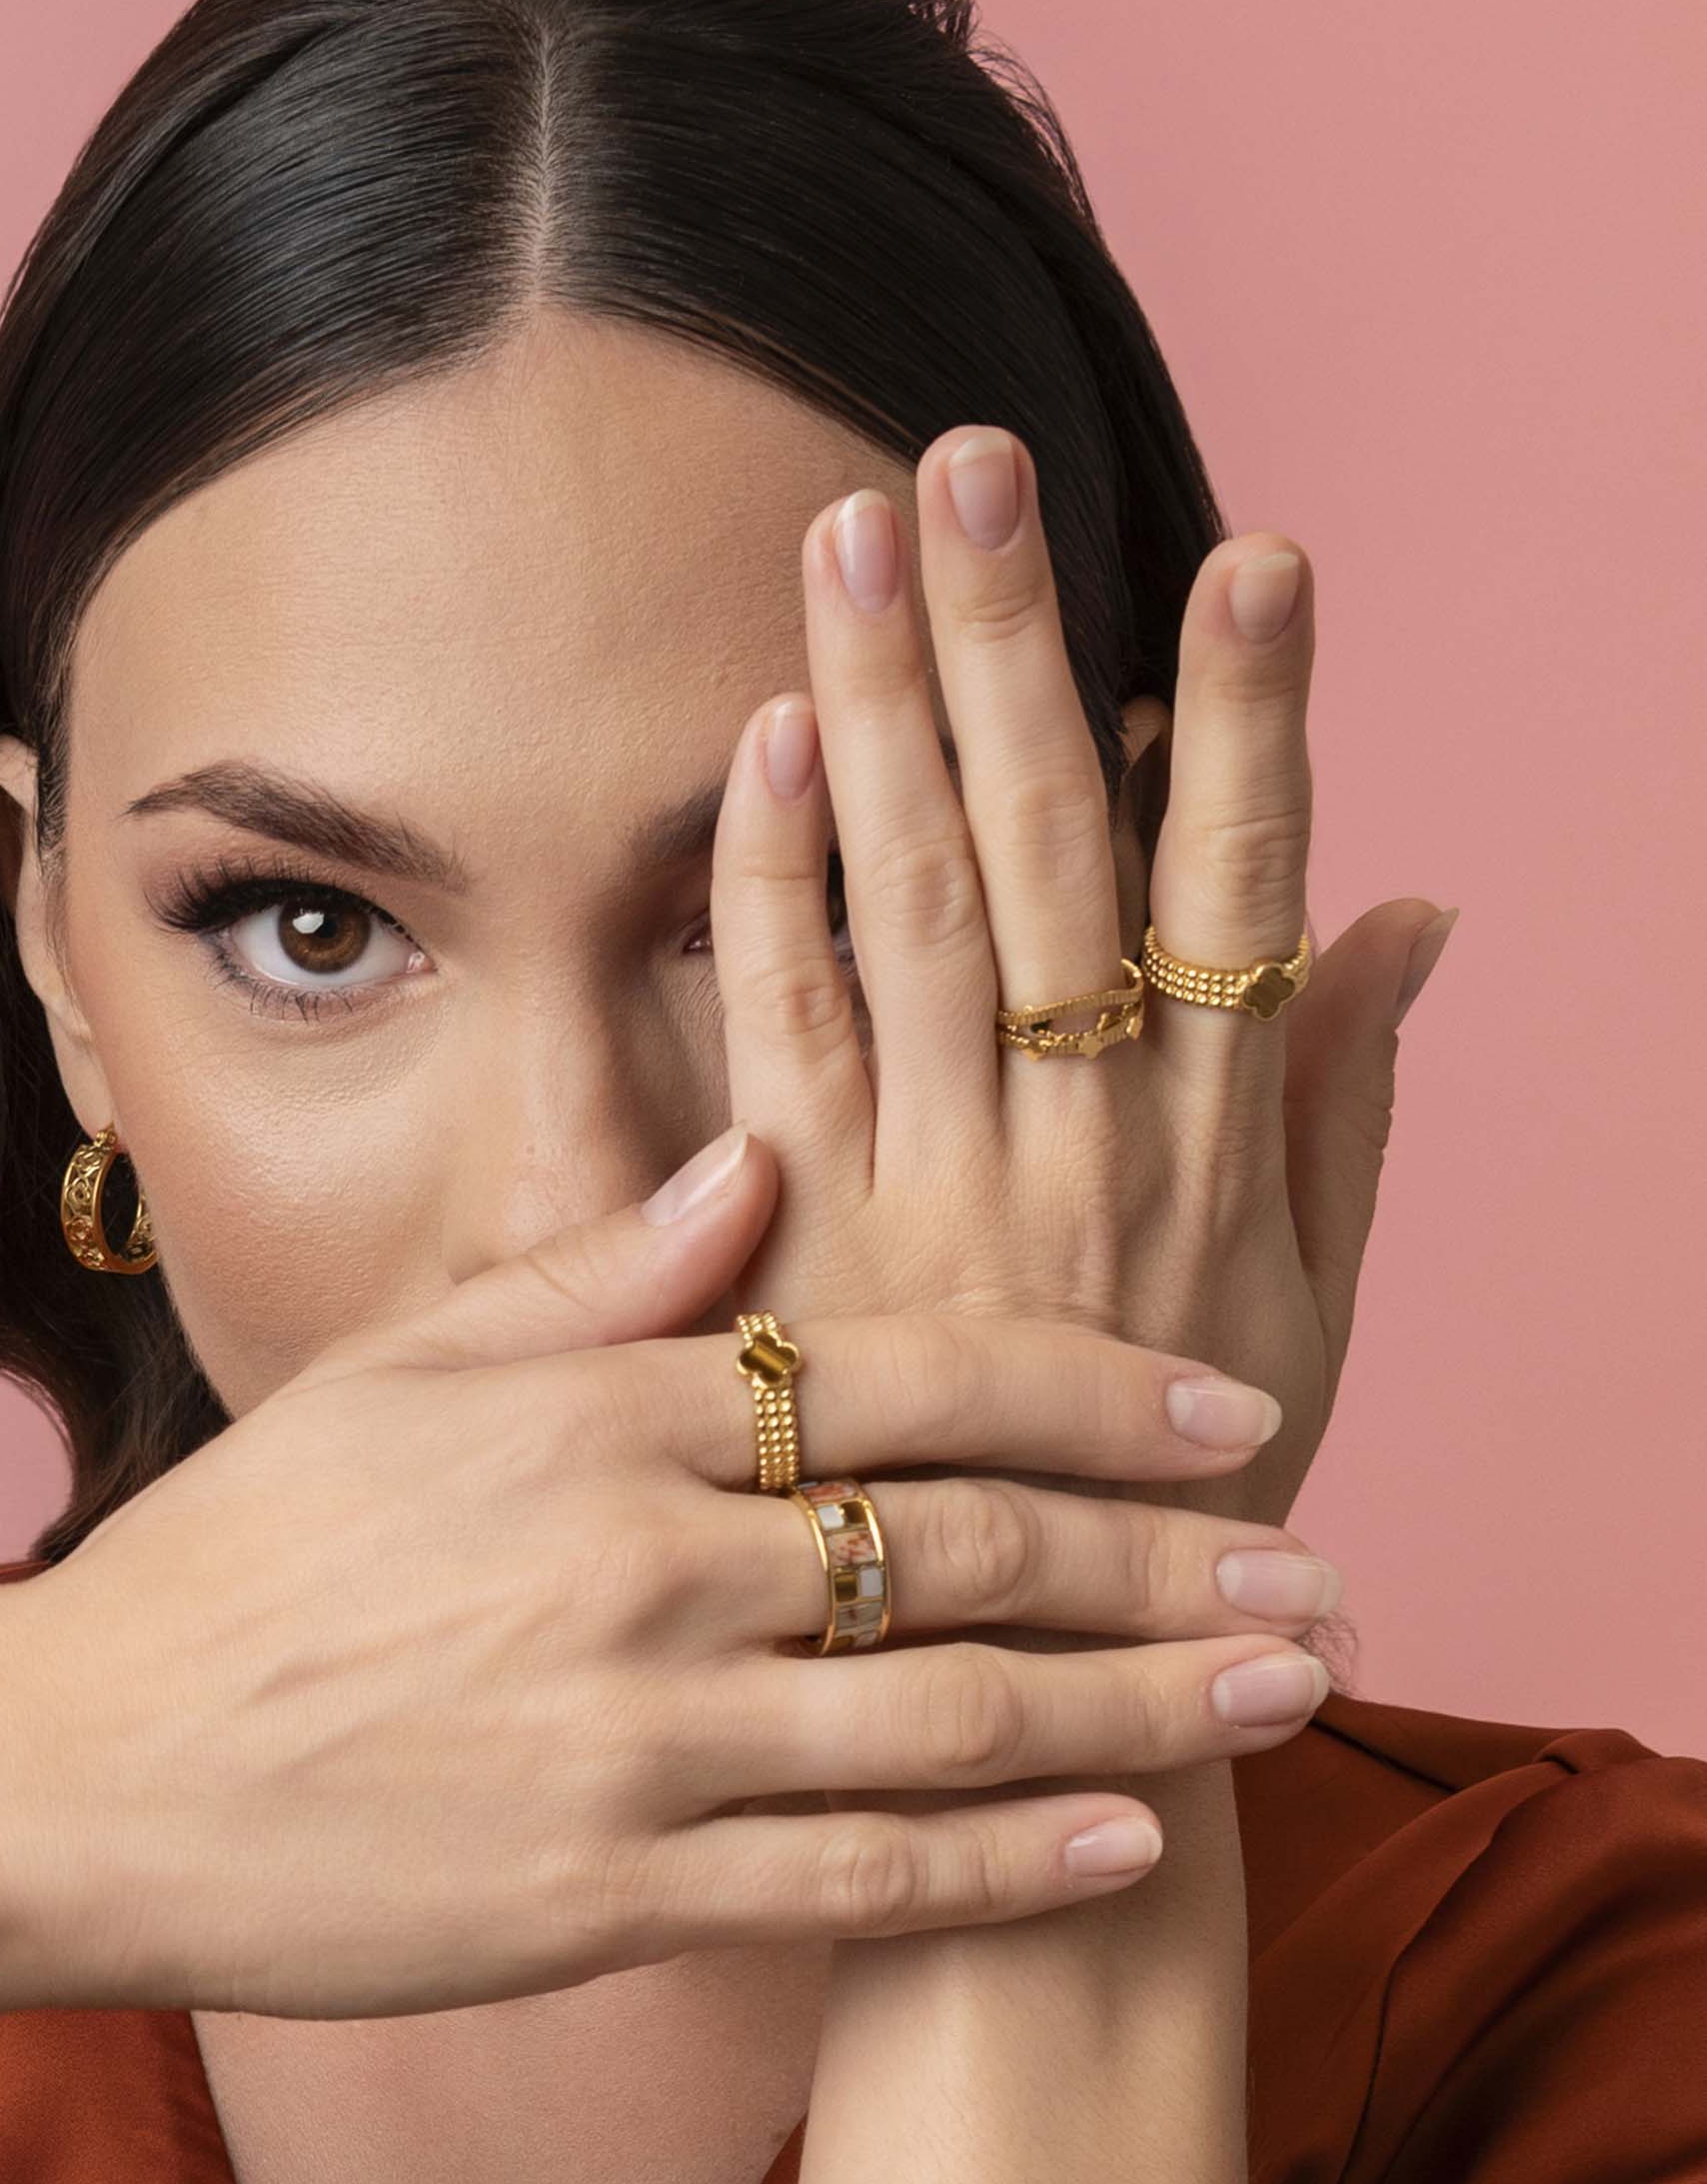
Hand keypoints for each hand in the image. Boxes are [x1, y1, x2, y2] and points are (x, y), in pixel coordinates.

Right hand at [1, 1140, 1331, 2020]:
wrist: (82, 1771)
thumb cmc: (238, 1559)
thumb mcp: (398, 1372)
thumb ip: (593, 1274)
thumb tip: (756, 1161)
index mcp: (604, 1411)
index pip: (910, 1374)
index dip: (1096, 1390)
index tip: (1227, 1407)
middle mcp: (647, 1563)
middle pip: (976, 1542)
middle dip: (1174, 1552)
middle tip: (1321, 1561)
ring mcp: (639, 1737)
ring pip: (956, 1713)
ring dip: (1150, 1701)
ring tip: (1288, 1689)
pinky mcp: (614, 1891)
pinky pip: (861, 1875)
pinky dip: (1013, 1861)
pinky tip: (1132, 1841)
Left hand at [706, 426, 1452, 1537]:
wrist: (1017, 1719)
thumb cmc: (1178, 1506)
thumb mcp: (1311, 1305)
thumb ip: (1349, 1100)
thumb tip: (1411, 908)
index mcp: (1220, 1150)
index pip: (1240, 892)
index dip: (1250, 719)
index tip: (1250, 556)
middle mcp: (1085, 1148)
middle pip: (1052, 852)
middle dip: (1020, 645)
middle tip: (978, 463)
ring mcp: (938, 1190)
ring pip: (914, 908)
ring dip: (887, 709)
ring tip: (862, 534)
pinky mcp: (804, 1243)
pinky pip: (785, 1033)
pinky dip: (774, 883)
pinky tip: (771, 740)